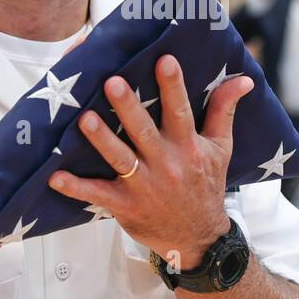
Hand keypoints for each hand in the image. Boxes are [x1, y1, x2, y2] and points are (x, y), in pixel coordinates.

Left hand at [48, 54, 252, 270]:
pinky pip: (98, 196)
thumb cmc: (205, 185)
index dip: (173, 86)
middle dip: (128, 106)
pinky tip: (56, 177)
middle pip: (144, 131)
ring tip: (85, 119)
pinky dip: (76, 188)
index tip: (164, 60)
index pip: (181, 111)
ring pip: (120, 158)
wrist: (198, 238)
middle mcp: (166, 163)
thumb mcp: (220, 149)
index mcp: (188, 146)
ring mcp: (144, 186)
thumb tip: (242, 79)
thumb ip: (224, 111)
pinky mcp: (125, 206)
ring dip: (102, 139)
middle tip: (112, 81)